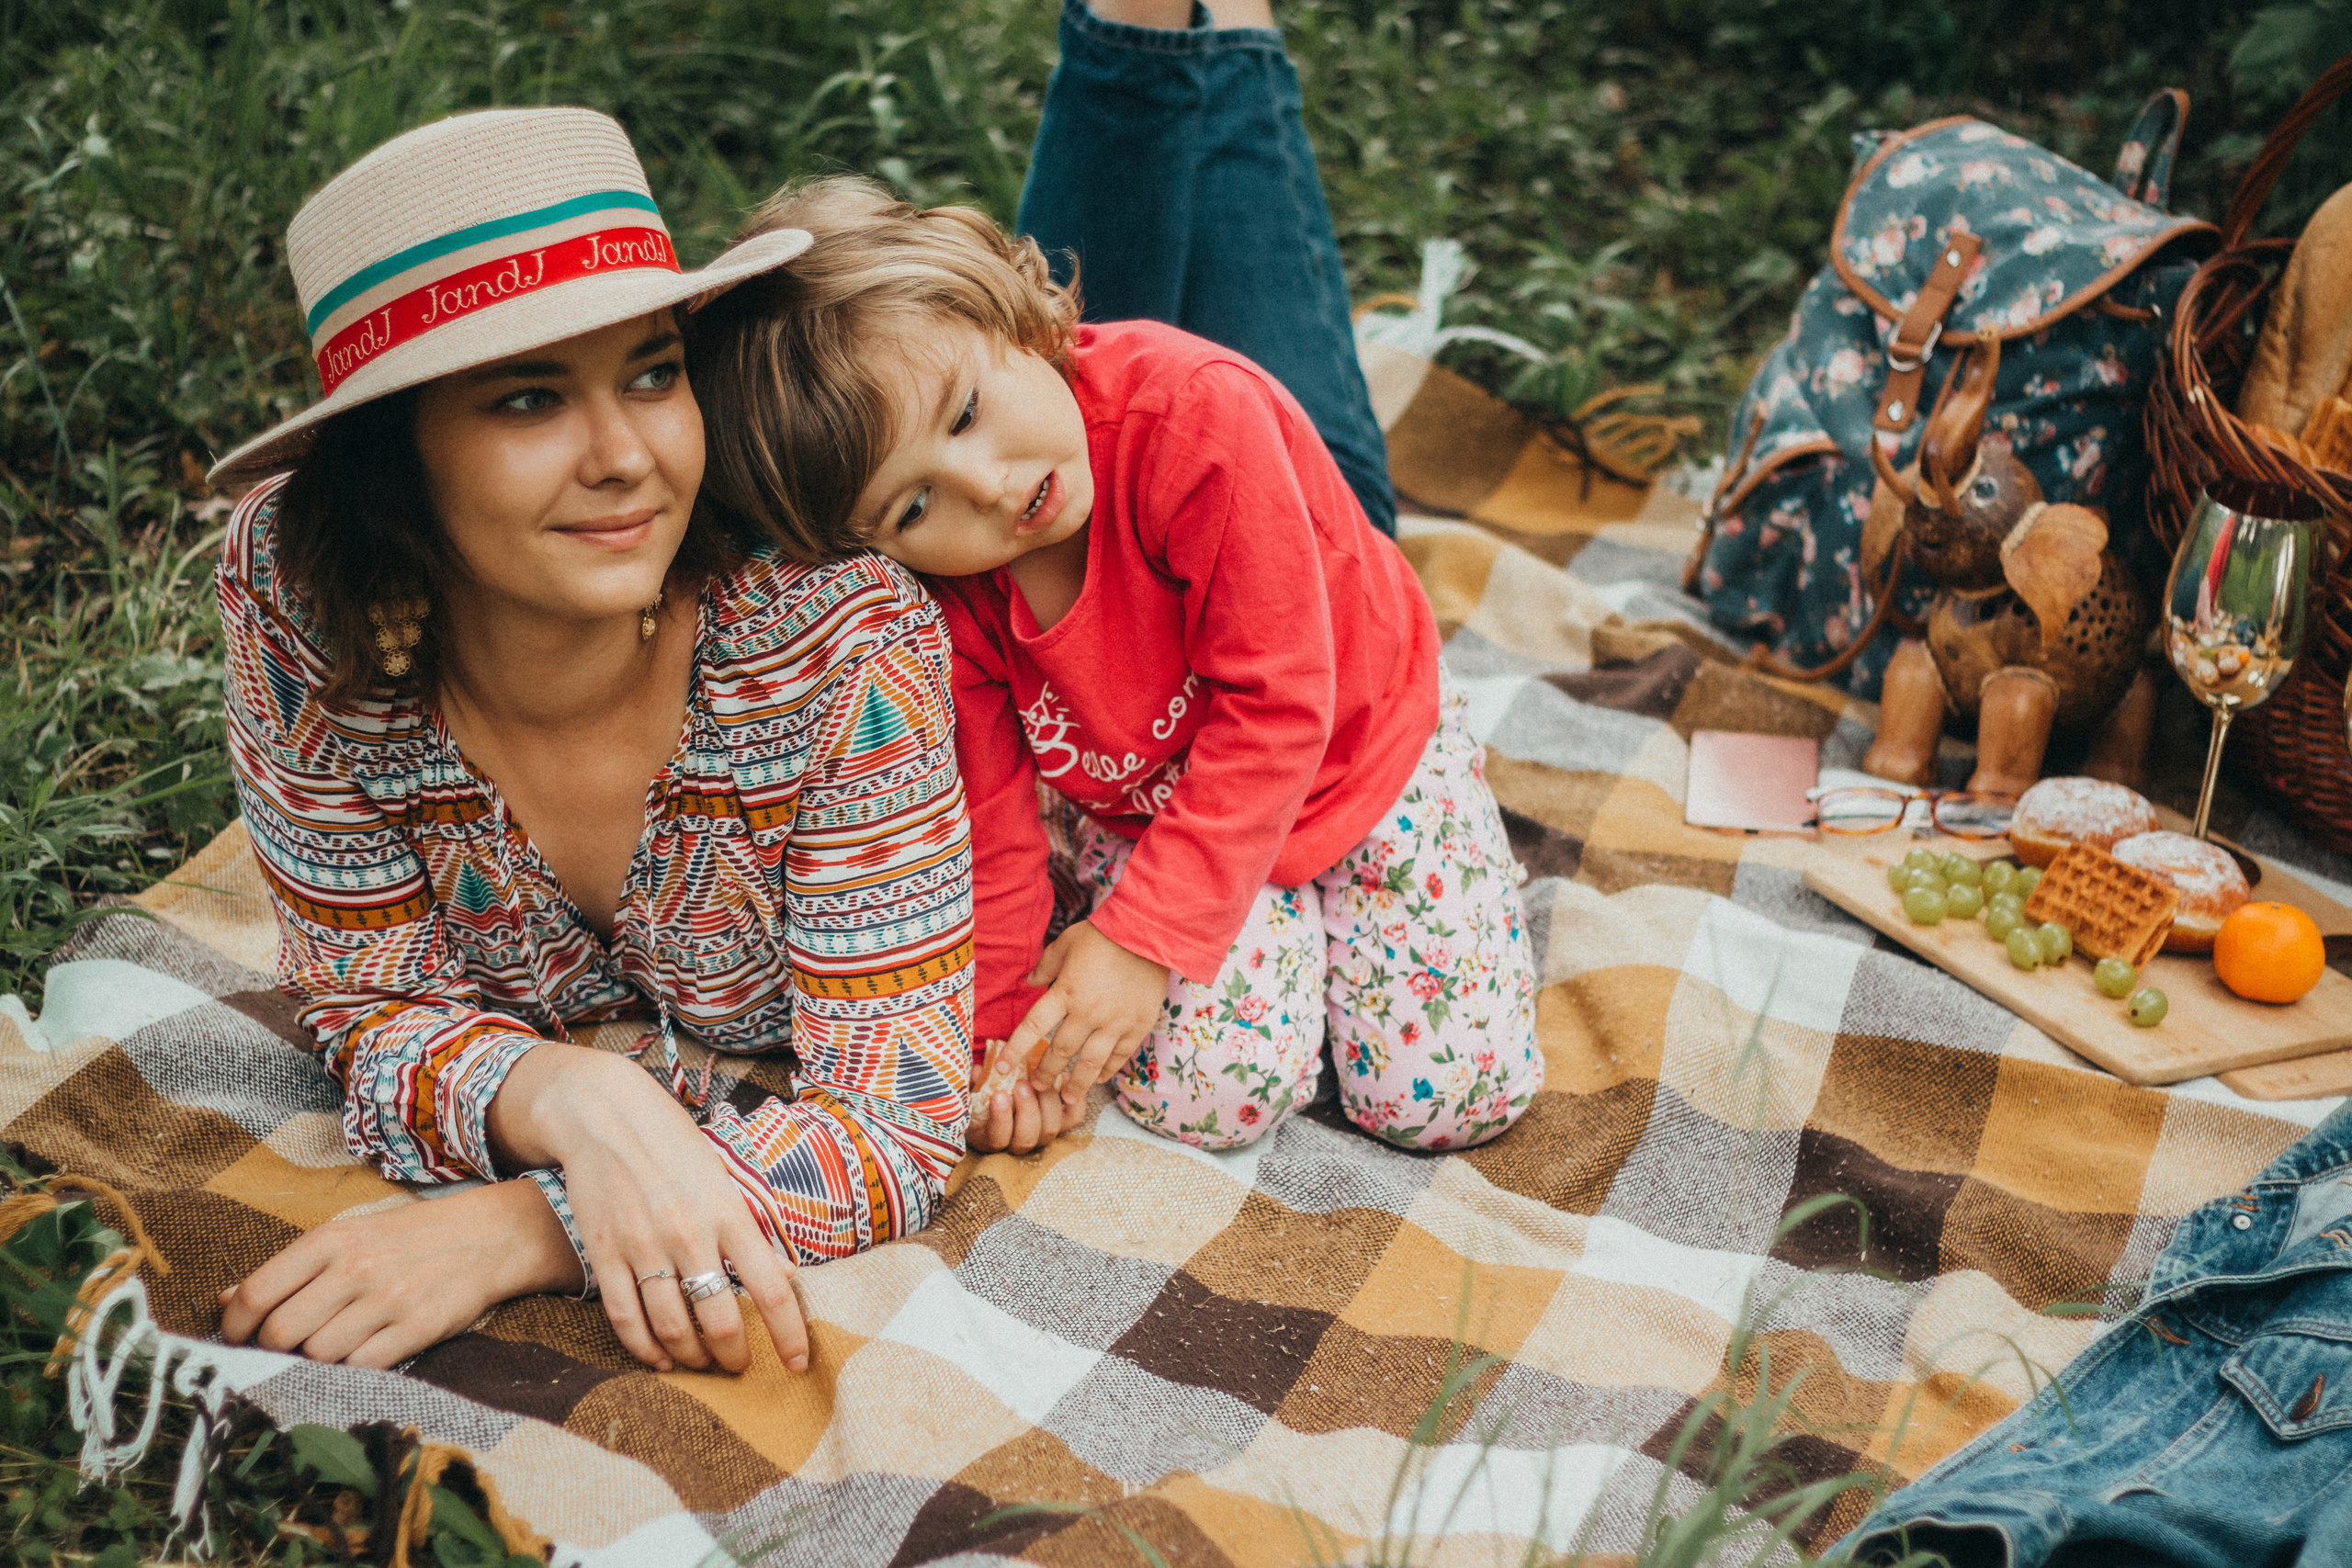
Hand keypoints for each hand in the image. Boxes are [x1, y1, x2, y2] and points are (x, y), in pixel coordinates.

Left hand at [219, 1177, 577, 1367]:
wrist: (488, 1236)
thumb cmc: (409, 1237)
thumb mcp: (348, 1236)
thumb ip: (288, 1268)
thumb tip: (225, 1300)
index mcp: (330, 1240)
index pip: (256, 1293)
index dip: (234, 1328)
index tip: (237, 1340)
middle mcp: (354, 1268)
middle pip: (280, 1333)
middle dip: (270, 1352)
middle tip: (280, 1353)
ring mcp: (387, 1300)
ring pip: (317, 1356)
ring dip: (312, 1363)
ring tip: (324, 1352)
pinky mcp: (416, 1329)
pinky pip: (361, 1368)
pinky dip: (349, 1371)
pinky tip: (356, 1357)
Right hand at [488, 1046, 809, 1375]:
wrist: (605, 1115)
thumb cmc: (674, 1145)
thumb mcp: (724, 1179)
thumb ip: (752, 1230)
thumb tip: (786, 1274)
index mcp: (729, 1213)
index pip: (771, 1288)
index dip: (789, 1334)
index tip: (796, 1364)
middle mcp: (689, 1233)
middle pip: (719, 1319)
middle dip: (734, 1355)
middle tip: (740, 1365)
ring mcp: (643, 1245)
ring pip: (671, 1326)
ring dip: (691, 1357)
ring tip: (701, 1362)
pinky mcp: (604, 1252)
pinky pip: (625, 1317)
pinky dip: (644, 1348)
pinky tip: (658, 1357)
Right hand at [966, 1039, 1071, 1154]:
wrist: (1009, 1086)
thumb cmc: (986, 1089)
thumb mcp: (974, 1087)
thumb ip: (974, 1082)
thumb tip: (977, 1072)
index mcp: (991, 1137)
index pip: (997, 1139)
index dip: (1000, 1118)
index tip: (999, 1094)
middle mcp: (1018, 1142)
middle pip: (1026, 1139)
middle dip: (1026, 1111)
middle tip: (1021, 1085)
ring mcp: (1042, 1135)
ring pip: (1049, 1130)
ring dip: (1046, 1103)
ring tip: (1041, 1079)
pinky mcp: (1062, 1123)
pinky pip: (1073, 1117)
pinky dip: (1073, 1100)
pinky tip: (1063, 1078)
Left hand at [1012, 921, 1170, 1118]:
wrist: (1149, 935)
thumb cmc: (1104, 936)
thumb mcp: (1067, 943)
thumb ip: (1046, 965)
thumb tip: (1030, 981)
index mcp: (1065, 992)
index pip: (1033, 1028)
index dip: (1016, 1051)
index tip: (1003, 1069)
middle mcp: (1087, 1012)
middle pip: (1060, 1052)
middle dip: (1045, 1073)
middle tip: (1037, 1085)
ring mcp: (1114, 1022)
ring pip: (1090, 1064)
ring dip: (1076, 1085)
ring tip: (1067, 1098)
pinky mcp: (1137, 1026)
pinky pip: (1118, 1056)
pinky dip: (1106, 1071)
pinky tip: (1098, 1079)